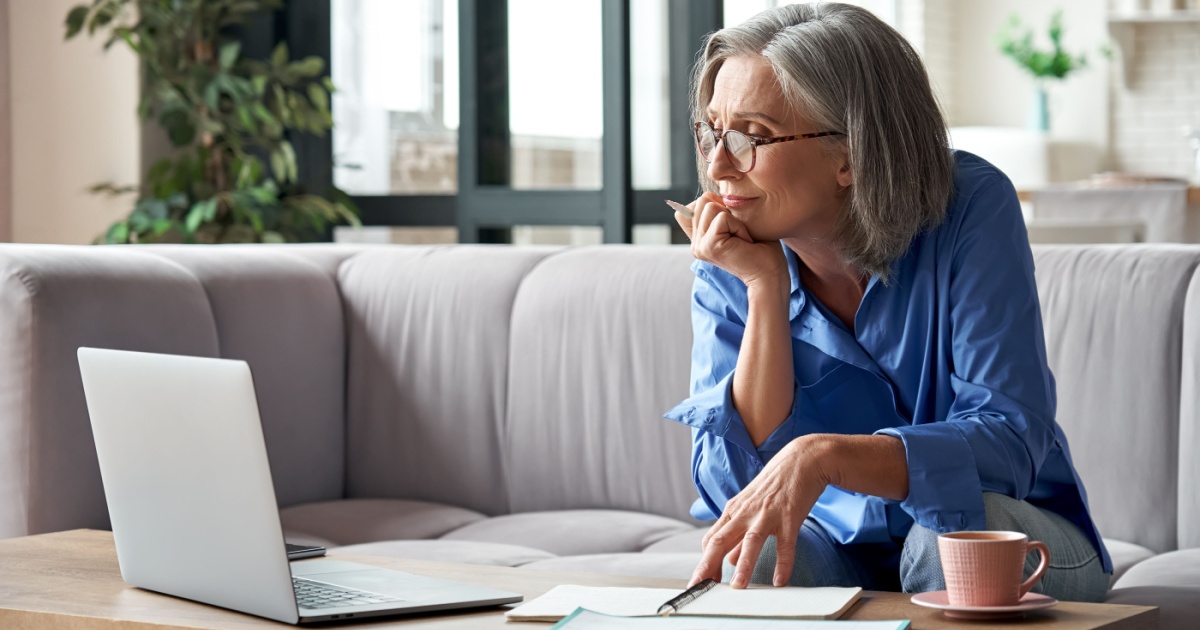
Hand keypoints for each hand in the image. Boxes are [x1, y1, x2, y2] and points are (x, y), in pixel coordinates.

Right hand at [673, 192, 786, 291]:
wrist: (770, 274)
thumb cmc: (760, 249)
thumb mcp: (736, 224)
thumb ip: (717, 212)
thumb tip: (708, 195)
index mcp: (699, 240)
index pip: (690, 208)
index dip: (714, 206)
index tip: (732, 228)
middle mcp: (695, 244)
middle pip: (702, 201)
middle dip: (726, 211)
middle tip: (739, 234)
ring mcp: (699, 246)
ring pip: (710, 206)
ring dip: (734, 219)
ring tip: (742, 238)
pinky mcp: (709, 246)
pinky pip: (722, 217)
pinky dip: (739, 226)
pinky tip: (744, 242)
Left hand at [689, 435, 832, 587]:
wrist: (801, 460)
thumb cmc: (774, 486)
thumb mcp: (750, 508)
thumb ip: (738, 534)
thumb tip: (728, 560)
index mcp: (733, 511)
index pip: (711, 540)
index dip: (704, 562)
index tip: (700, 582)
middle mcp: (745, 513)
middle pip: (720, 540)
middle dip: (708, 566)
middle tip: (700, 587)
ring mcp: (767, 514)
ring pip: (750, 541)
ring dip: (743, 565)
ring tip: (738, 587)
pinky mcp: (789, 516)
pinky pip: (785, 544)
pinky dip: (783, 563)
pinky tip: (780, 581)